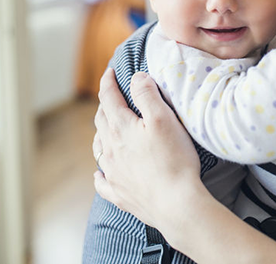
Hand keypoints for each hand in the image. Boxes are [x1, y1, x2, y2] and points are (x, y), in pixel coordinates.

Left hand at [93, 68, 200, 227]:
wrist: (176, 204)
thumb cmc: (174, 159)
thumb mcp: (163, 118)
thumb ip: (147, 94)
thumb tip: (135, 78)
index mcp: (120, 128)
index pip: (108, 97)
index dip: (108, 81)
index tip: (110, 71)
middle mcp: (111, 150)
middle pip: (101, 121)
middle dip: (105, 105)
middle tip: (112, 97)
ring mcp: (113, 174)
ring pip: (99, 149)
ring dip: (101, 135)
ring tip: (105, 130)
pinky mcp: (119, 194)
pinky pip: (102, 182)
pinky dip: (100, 173)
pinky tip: (100, 172)